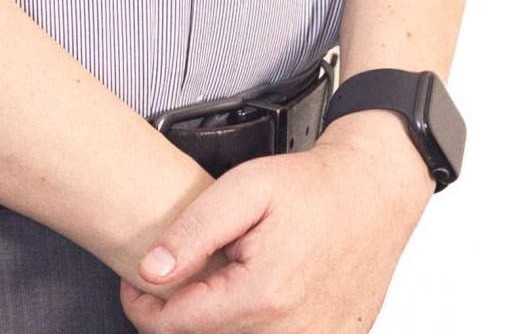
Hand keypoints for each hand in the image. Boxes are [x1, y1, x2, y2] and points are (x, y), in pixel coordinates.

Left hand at [118, 115, 434, 332]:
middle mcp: (291, 332)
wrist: (373, 194)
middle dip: (185, 309)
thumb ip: (193, 231)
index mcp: (264, 295)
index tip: (134, 285)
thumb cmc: (313, 187)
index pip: (178, 326)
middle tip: (186, 270)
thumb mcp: (244, 188)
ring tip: (226, 275)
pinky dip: (254, 321)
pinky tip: (257, 289)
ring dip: (221, 317)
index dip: (143, 307)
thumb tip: (151, 271)